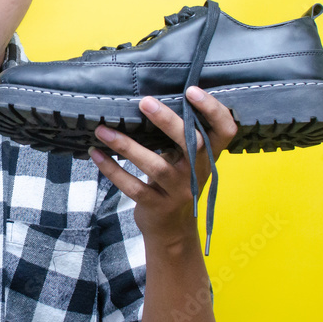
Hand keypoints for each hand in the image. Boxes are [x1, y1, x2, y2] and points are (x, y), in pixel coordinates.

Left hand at [89, 87, 236, 248]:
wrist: (173, 231)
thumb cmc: (176, 184)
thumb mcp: (186, 161)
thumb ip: (179, 137)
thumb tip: (149, 99)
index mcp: (208, 156)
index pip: (225, 130)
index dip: (214, 110)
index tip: (192, 90)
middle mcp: (198, 173)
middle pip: (193, 144)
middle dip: (169, 121)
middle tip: (144, 102)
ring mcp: (179, 192)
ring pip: (156, 166)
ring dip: (126, 146)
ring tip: (103, 129)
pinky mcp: (158, 206)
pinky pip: (134, 187)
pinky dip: (113, 170)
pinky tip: (96, 154)